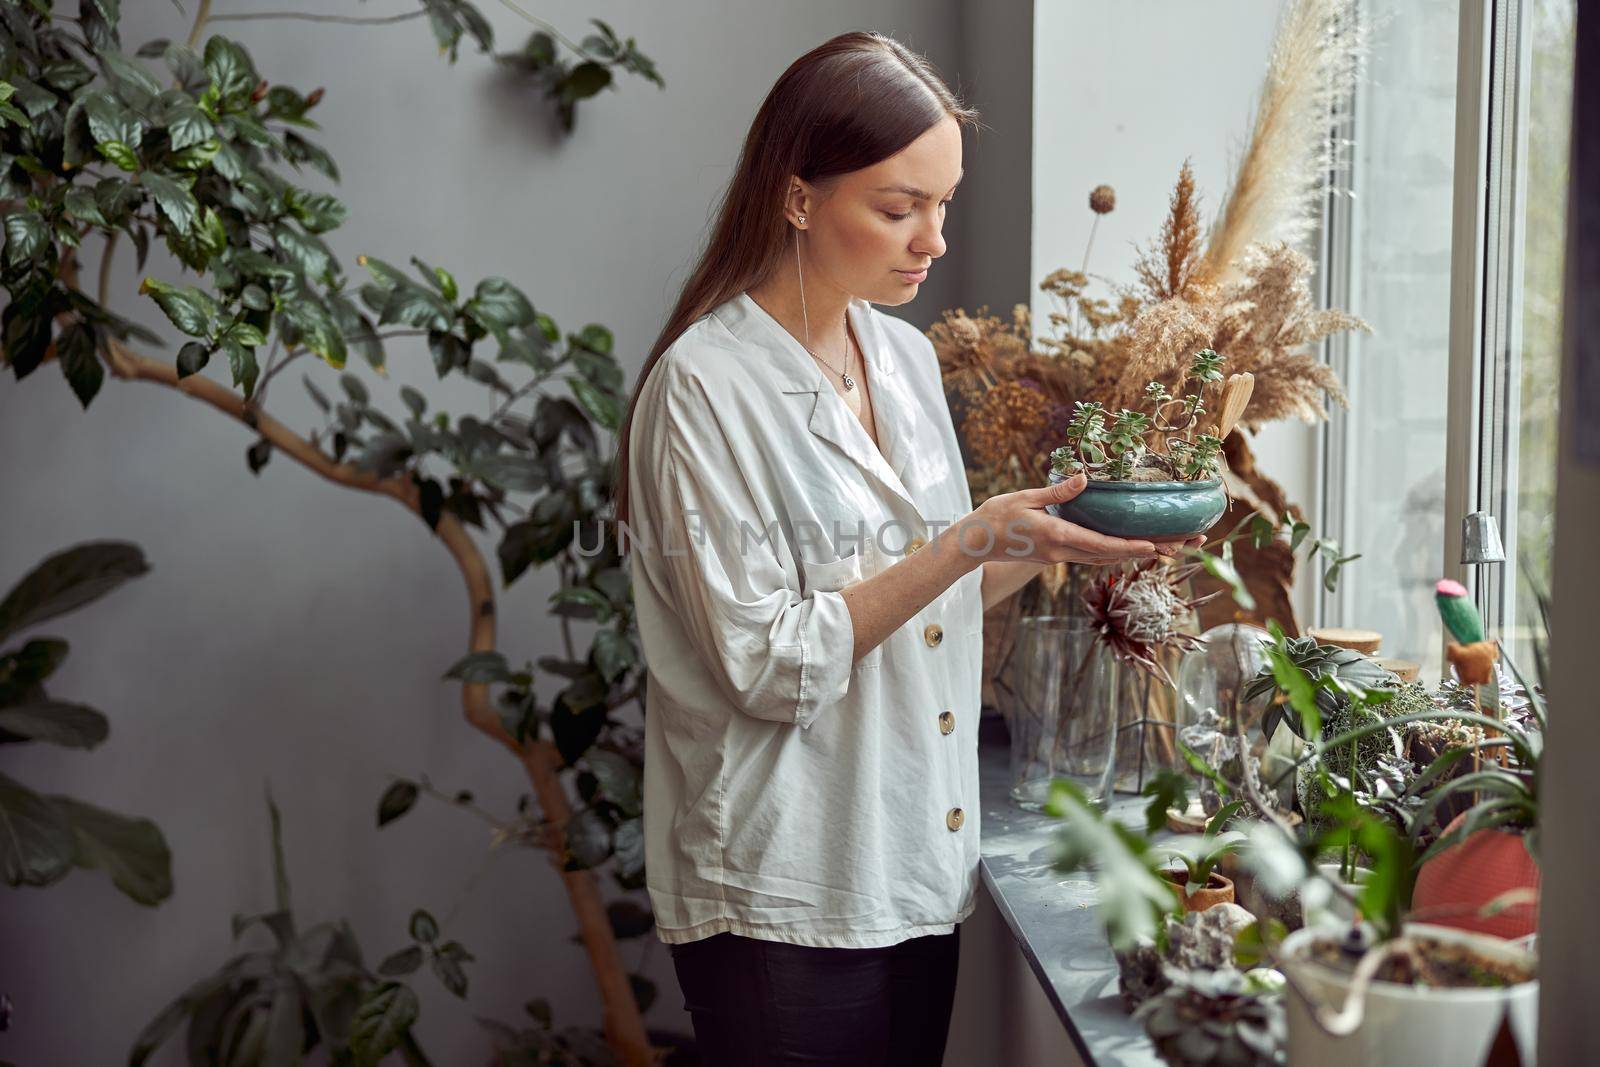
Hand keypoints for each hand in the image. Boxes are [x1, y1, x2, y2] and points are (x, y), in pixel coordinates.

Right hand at [954, 473, 1207, 566]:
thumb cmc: (995, 517)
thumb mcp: (1024, 497)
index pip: (1102, 546)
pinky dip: (1116, 552)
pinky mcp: (1056, 555)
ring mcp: (1060, 557)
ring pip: (1105, 559)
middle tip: (1184, 546)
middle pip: (1113, 556)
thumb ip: (1056, 490)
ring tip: (1169, 547)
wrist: (973, 543)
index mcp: (1057, 537)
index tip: (1158, 547)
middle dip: (1150, 551)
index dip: (1132, 548)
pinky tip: (1130, 547)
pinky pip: (1093, 556)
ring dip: (1137, 554)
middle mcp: (1063, 552)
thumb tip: (1084, 479)